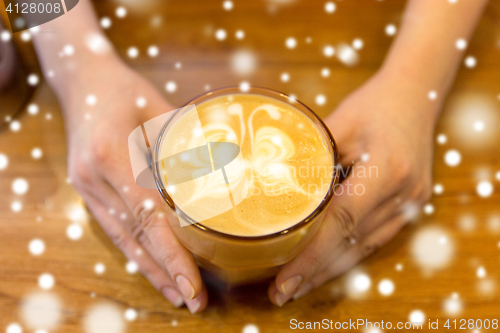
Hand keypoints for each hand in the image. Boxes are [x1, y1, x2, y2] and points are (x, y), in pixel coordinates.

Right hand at [62, 58, 206, 312]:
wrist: (82, 81)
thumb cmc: (124, 90)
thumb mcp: (158, 109)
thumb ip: (188, 142)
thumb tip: (229, 168)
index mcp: (111, 156)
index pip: (147, 217)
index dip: (172, 254)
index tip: (193, 283)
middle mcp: (93, 179)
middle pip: (135, 237)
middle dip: (167, 272)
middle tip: (194, 300)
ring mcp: (87, 189)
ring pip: (123, 239)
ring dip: (151, 270)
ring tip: (178, 295)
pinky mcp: (89, 192)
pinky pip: (116, 229)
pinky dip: (137, 252)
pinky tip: (154, 268)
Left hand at [269, 69, 436, 305]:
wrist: (417, 95)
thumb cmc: (374, 104)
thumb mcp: (339, 122)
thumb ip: (310, 155)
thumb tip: (271, 181)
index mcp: (386, 169)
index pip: (343, 222)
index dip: (312, 255)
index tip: (286, 277)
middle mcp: (404, 193)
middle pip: (354, 244)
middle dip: (317, 272)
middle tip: (283, 291)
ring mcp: (412, 202)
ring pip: (367, 248)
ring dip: (332, 270)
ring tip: (299, 286)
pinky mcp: (412, 205)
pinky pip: (377, 238)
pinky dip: (350, 255)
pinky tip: (328, 266)